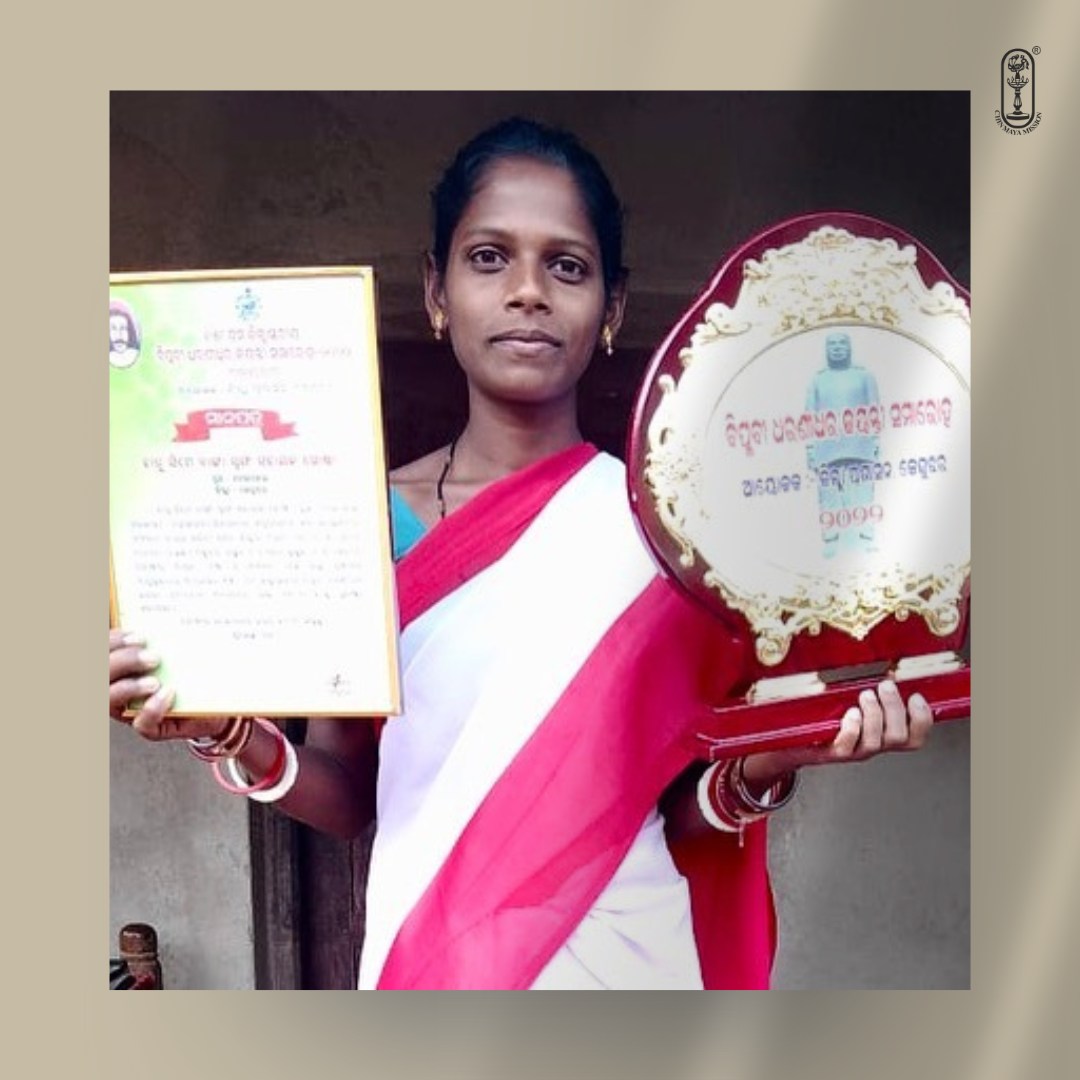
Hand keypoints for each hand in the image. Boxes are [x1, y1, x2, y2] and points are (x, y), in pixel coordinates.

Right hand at [109, 628, 228, 741]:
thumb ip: (164, 636)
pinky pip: (141, 724)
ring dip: (129, 687)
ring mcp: (131, 709)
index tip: (139, 636)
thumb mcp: (177, 648)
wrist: (219, 698)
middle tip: (153, 657)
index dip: (113, 642)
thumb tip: (165, 610)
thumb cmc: (192, 669)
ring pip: (109, 700)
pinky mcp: (152, 728)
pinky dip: (153, 709)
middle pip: (101, 674)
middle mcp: (118, 687)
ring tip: (155, 681)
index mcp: (120, 663)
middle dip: (123, 662)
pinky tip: (168, 694)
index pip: (102, 650)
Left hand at [742, 679, 933, 789]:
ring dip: (875, 716)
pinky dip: (852, 729)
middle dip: (895, 709)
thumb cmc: (824, 714)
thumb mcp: (851, 698)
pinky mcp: (830, 752)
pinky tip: (850, 714)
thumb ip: (869, 687)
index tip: (916, 696)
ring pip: (876, 742)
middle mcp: (871, 745)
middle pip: (900, 738)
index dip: (922, 719)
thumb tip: (886, 660)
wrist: (790, 739)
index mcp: (882, 733)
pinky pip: (847, 746)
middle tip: (884, 686)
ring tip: (865, 695)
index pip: (915, 736)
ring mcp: (852, 751)